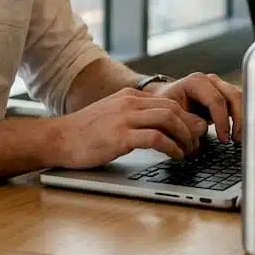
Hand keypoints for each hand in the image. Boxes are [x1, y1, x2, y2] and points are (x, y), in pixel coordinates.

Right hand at [47, 88, 208, 168]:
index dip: (186, 118)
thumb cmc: (83, 134)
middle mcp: (128, 103)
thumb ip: (134, 118)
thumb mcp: (112, 117)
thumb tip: (160, 130)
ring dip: (185, 137)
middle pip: (173, 108)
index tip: (193, 133)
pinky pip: (156, 138)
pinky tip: (175, 156)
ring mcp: (124, 118)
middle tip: (197, 143)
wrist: (58, 138)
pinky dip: (172, 147)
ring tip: (189, 151)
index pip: (168, 102)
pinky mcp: (120, 136)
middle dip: (190, 127)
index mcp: (128, 97)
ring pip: (169, 119)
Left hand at [145, 72, 243, 143]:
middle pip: (233, 96)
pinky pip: (238, 103)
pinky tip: (238, 132)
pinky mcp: (224, 94)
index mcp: (195, 82)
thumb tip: (202, 130)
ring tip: (239, 138)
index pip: (216, 100)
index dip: (222, 120)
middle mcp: (210, 80)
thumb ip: (186, 121)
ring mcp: (219, 85)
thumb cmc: (165, 105)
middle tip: (236, 139)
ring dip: (243, 118)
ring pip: (240, 98)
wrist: (164, 98)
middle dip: (238, 119)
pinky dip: (241, 117)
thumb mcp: (170, 113)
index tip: (224, 138)